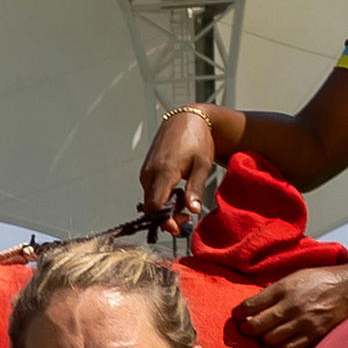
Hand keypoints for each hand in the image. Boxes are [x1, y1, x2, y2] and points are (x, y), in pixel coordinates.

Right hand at [137, 104, 231, 229]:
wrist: (186, 119)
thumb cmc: (197, 140)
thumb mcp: (202, 165)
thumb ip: (195, 189)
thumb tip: (193, 210)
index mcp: (164, 172)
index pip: (156, 206)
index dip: (166, 221)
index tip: (179, 228)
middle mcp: (149, 173)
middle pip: (151, 206)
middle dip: (167, 217)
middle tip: (186, 218)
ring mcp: (146, 171)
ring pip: (150, 199)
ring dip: (165, 207)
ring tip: (185, 201)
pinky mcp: (146, 170)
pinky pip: (150, 191)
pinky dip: (162, 197)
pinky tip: (178, 191)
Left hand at [232, 261, 347, 347]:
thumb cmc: (322, 279)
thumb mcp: (295, 276)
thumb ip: (275, 291)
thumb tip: (254, 305)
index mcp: (284, 288)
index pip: (250, 305)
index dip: (239, 313)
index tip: (237, 315)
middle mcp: (291, 306)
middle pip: (256, 327)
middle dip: (247, 329)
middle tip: (248, 328)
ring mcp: (303, 322)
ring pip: (270, 341)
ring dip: (264, 340)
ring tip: (265, 335)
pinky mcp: (314, 334)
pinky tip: (281, 342)